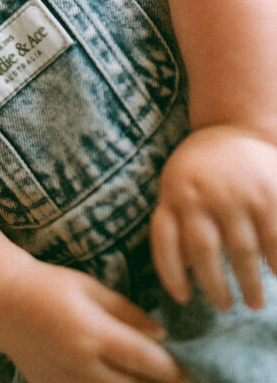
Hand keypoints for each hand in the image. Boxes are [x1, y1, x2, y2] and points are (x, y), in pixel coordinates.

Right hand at [3, 262, 187, 382]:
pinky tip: (118, 380)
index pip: (148, 362)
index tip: (195, 370)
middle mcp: (84, 365)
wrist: (1, 301)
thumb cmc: (49, 285)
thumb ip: (127, 312)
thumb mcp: (90, 288)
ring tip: (151, 380)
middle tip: (183, 378)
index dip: (176, 370)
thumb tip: (162, 335)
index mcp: (95, 334)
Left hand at [150, 126, 276, 310]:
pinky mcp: (267, 193)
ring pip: (241, 252)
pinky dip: (276, 263)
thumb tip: (185, 277)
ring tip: (254, 303)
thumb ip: (176, 222)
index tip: (183, 299)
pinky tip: (276, 276)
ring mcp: (234, 193)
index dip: (171, 274)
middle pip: (204, 252)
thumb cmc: (202, 167)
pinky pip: (273, 239)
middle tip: (226, 307)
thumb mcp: (177, 184)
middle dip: (215, 287)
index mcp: (173, 193)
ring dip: (249, 284)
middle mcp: (200, 194)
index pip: (164, 240)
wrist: (236, 122)